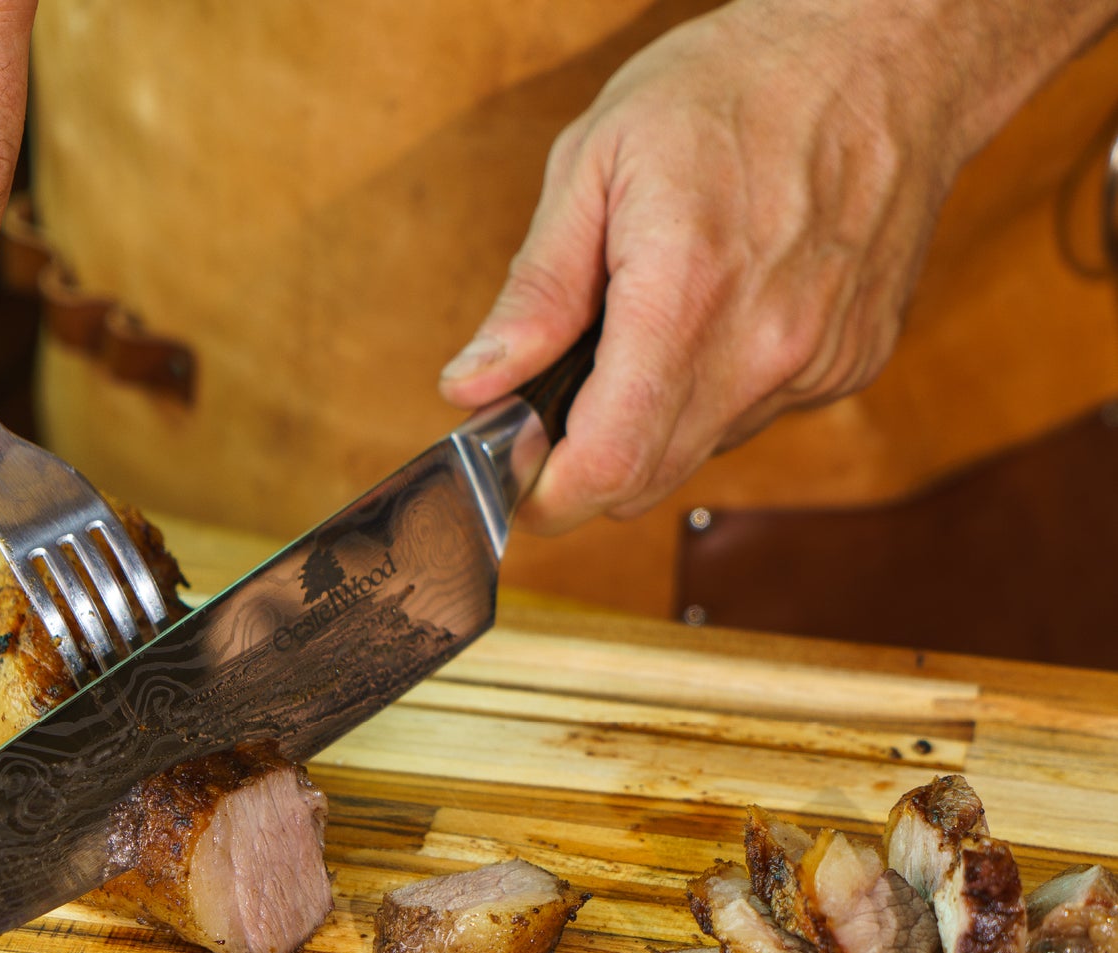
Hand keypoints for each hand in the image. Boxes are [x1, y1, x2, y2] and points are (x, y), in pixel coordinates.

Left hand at [437, 0, 1108, 534]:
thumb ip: (534, 294)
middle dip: (585, 469)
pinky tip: (717, 319)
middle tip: (556, 411)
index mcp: (684, 296)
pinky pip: (751, 419)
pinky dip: (712, 394)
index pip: (606, 465)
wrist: (883, 53)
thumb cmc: (733, 88)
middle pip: (647, 482)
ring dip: (650, 425)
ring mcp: (814, 365)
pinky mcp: (848, 367)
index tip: (514, 483)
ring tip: (646, 331)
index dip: (546, 497)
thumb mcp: (595, 164)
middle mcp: (761, 349)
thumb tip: (473, 387)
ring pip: (696, 454)